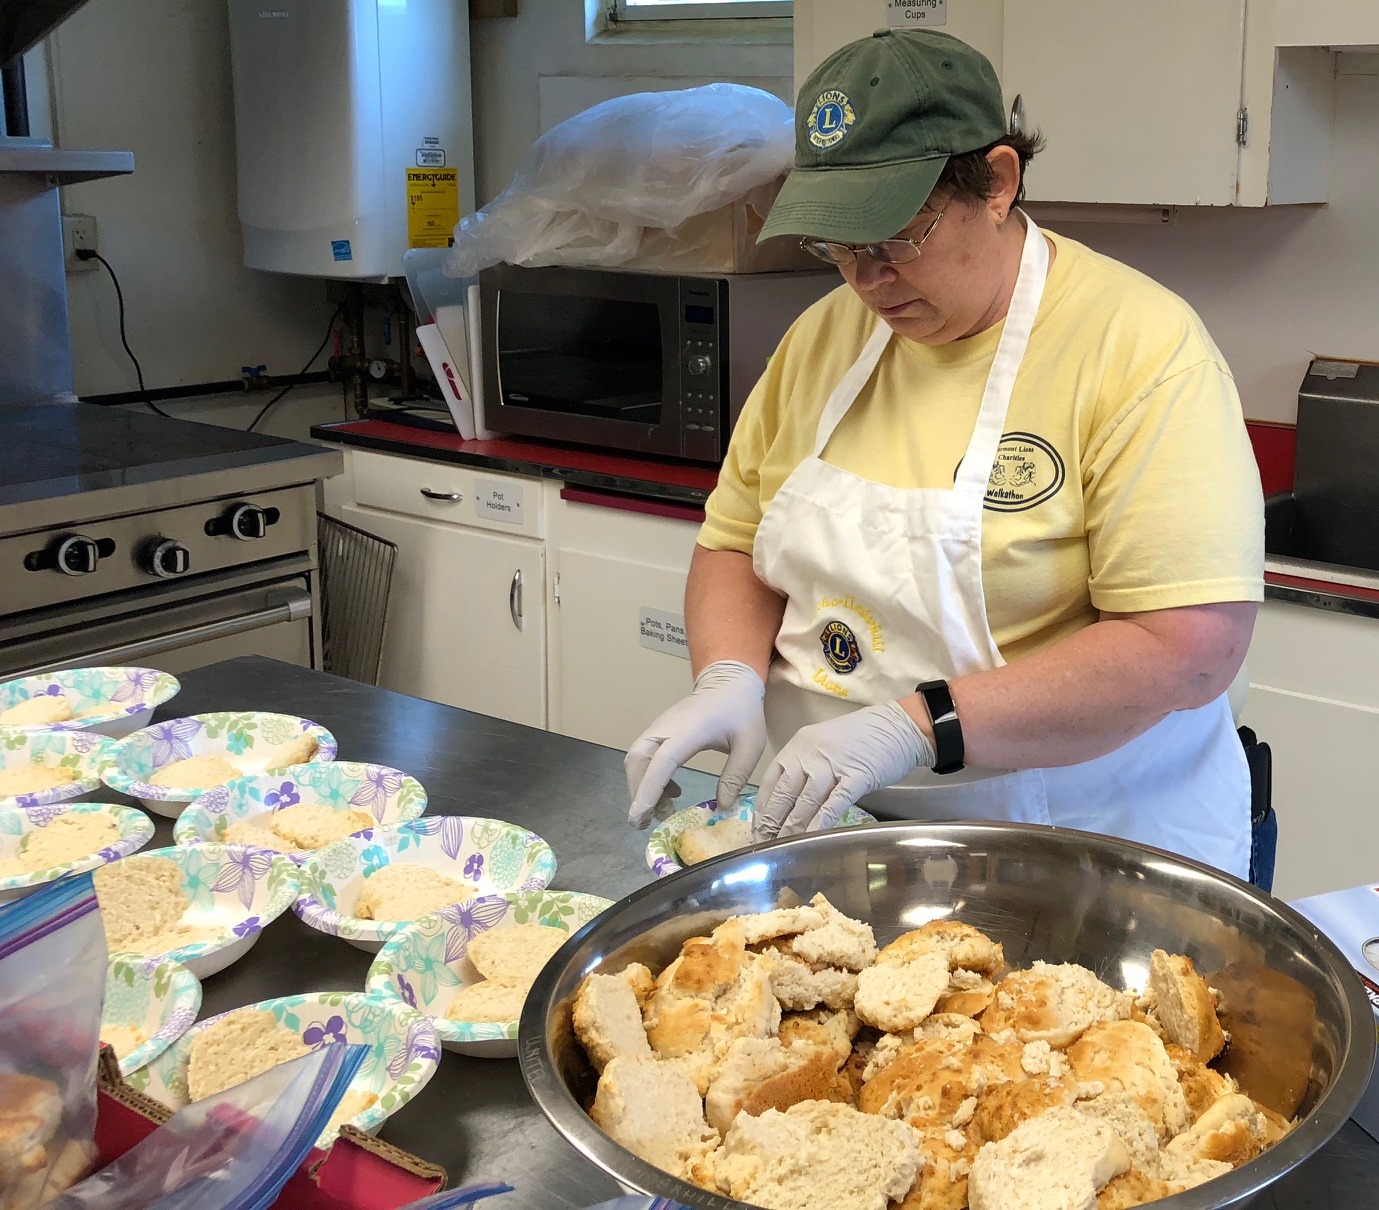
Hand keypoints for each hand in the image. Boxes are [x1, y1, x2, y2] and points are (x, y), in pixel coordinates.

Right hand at [625, 661, 766, 828]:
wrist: (730, 681)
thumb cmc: (741, 712)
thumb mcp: (749, 746)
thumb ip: (735, 777)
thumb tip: (721, 807)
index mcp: (688, 731)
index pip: (661, 763)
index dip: (649, 790)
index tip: (641, 815)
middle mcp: (666, 728)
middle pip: (638, 762)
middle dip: (638, 794)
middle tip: (646, 823)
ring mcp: (659, 727)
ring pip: (636, 759)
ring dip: (640, 786)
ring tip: (660, 812)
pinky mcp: (659, 730)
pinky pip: (643, 755)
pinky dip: (647, 777)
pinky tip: (670, 792)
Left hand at [753, 701, 935, 840]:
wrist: (897, 726)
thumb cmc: (860, 738)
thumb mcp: (823, 746)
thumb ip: (805, 767)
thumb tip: (789, 803)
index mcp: (798, 745)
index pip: (771, 781)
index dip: (763, 809)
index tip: (757, 830)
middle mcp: (809, 753)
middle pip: (784, 794)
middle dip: (772, 823)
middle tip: (765, 844)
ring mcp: (832, 764)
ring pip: (805, 802)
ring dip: (792, 828)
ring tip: (783, 848)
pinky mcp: (856, 777)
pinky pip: (832, 805)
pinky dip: (819, 824)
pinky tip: (810, 840)